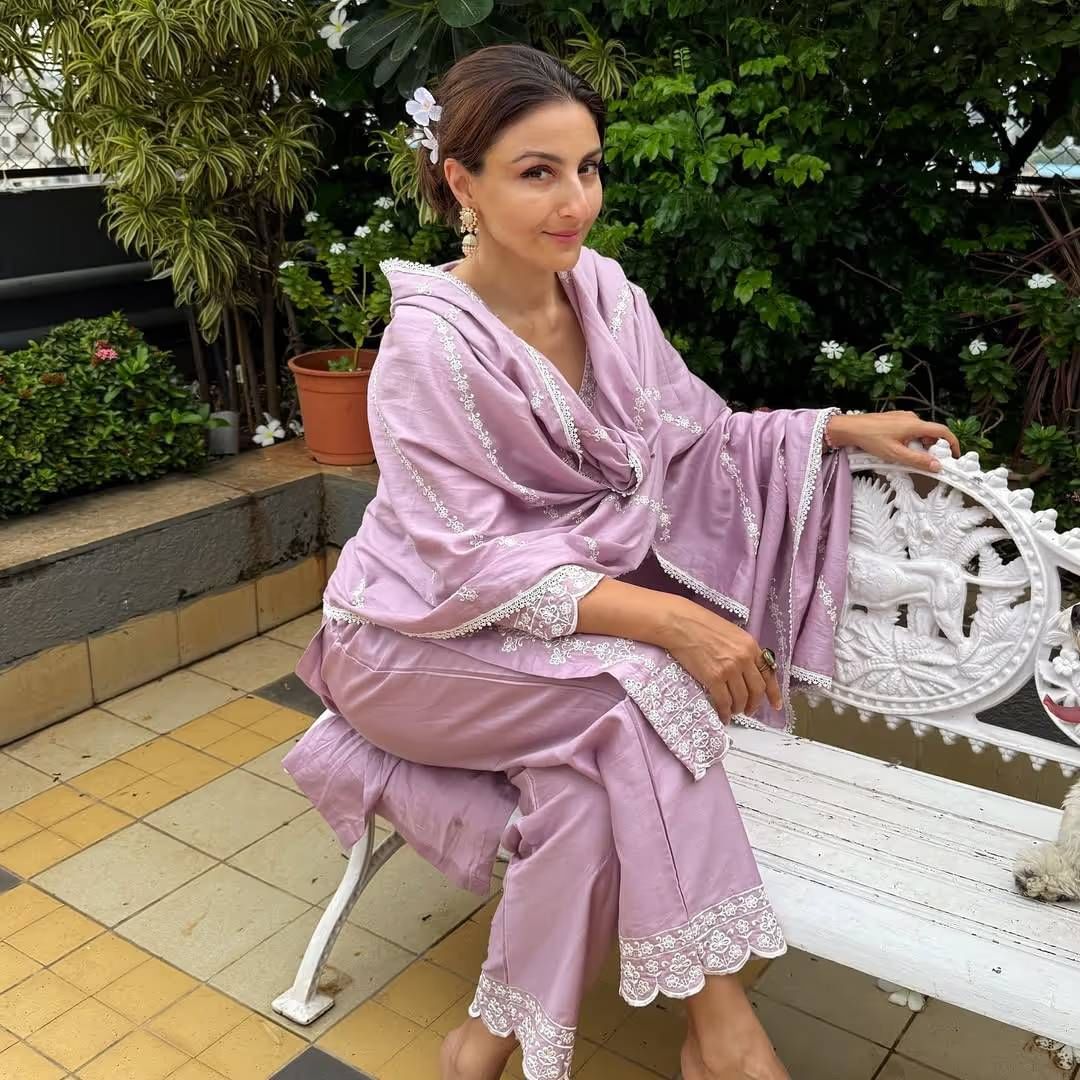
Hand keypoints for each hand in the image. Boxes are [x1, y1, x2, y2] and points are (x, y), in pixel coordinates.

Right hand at [659, 598, 781, 721]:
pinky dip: (724, 712)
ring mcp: (729, 669)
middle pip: (756, 690)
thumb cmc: (701, 624)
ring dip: (738, 708)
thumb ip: (742, 650)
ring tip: (733, 711)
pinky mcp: (713, 678)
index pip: (768, 673)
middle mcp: (744, 659)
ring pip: (741, 698)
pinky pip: (724, 701)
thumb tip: (746, 669)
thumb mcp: (731, 633)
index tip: (776, 705)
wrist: (680, 624)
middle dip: (754, 704)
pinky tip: (723, 715)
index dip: (774, 693)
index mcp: (750, 646)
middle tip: (749, 710)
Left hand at [826, 410, 960, 471]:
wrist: (850, 428)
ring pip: (919, 432)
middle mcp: (911, 418)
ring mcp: (902, 417)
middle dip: (933, 447)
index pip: (942, 431)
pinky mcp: (894, 419)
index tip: (955, 454)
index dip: (952, 443)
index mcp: (915, 425)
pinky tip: (899, 448)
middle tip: (928, 461)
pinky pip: (909, 429)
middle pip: (931, 432)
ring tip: (909, 456)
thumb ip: (917, 460)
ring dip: (920, 444)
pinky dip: (911, 439)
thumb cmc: (871, 439)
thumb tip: (936, 466)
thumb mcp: (895, 454)